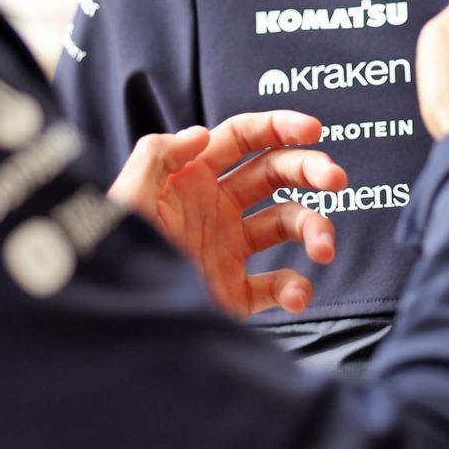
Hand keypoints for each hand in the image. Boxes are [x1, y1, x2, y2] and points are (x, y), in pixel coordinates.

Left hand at [109, 111, 347, 315]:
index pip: (244, 138)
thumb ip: (157, 154)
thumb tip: (201, 134)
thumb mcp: (126, 196)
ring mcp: (228, 248)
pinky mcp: (235, 292)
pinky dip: (296, 289)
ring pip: (287, 224)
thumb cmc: (112, 254)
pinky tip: (296, 295)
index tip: (312, 130)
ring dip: (314, 228)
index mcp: (192, 176)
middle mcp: (216, 207)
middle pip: (275, 174)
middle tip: (336, 178)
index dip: (279, 127)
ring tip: (324, 246)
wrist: (116, 321)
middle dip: (310, 170)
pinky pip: (277, 285)